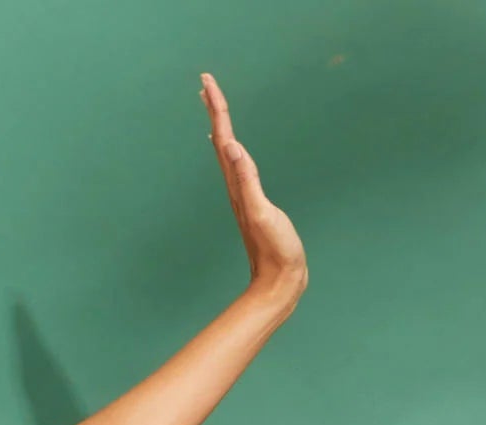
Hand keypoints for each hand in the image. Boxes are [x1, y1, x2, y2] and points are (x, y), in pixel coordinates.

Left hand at [200, 72, 306, 303]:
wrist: (279, 282)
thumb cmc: (275, 251)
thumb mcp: (262, 213)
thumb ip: (247, 182)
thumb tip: (232, 148)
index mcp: (237, 184)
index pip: (224, 137)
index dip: (217, 108)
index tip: (206, 81)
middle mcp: (235, 186)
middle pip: (221, 140)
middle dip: (215, 110)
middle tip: (206, 83)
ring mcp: (243, 194)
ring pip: (227, 153)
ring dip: (221, 128)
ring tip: (214, 110)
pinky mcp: (252, 202)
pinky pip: (238, 168)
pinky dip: (233, 153)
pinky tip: (233, 151)